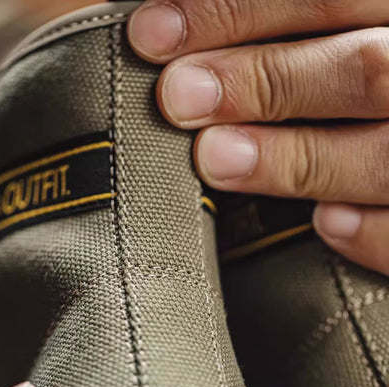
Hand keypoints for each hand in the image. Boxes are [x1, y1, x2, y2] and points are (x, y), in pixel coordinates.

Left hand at [128, 0, 388, 274]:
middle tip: (177, 98)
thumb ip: (313, 24)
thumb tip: (196, 28)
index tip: (152, 33)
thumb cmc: (380, 66)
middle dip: (263, 81)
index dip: (234, 9)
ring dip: (300, 157)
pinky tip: (326, 224)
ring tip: (216, 159)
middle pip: (362, 71)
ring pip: (388, 156)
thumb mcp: (365, 28)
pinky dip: (379, 232)